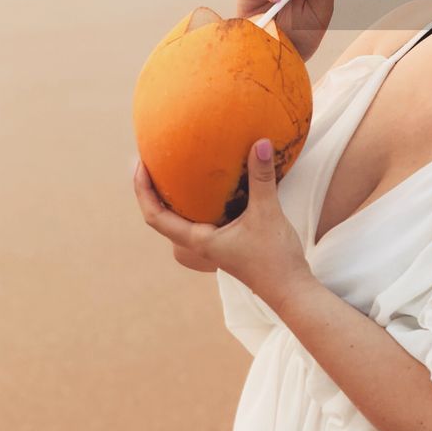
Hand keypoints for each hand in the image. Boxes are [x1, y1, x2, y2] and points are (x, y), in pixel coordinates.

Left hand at [132, 138, 314, 313]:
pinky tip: (210, 184)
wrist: (290, 288)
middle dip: (152, 189)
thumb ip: (262, 178)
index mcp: (198, 239)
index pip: (155, 216)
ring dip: (172, 195)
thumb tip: (260, 142)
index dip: (143, 191)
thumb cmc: (274, 258)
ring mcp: (212, 243)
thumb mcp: (267, 212)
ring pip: (181, 217)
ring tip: (173, 168)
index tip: (141, 165)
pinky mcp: (226, 241)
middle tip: (152, 160)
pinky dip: (196, 199)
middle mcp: (199, 242)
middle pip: (162, 216)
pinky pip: (201, 216)